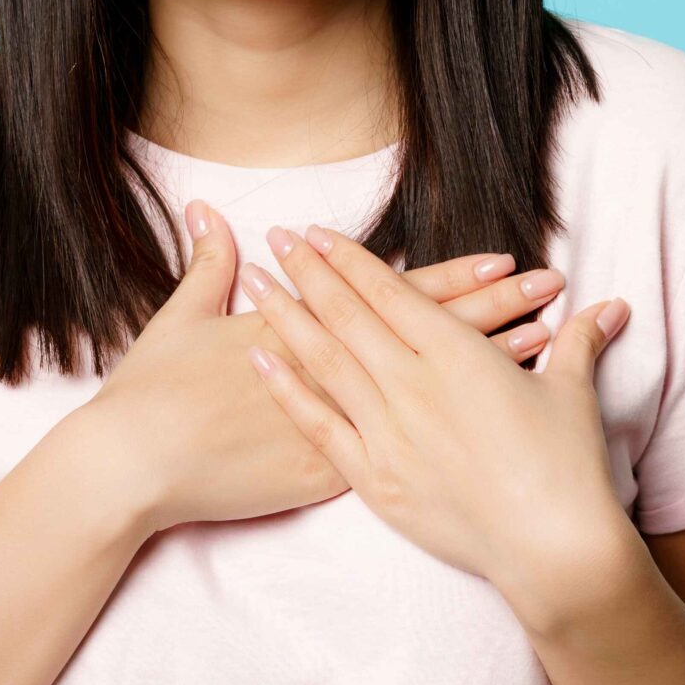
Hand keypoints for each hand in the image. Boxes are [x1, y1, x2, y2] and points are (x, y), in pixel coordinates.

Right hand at [78, 199, 573, 535]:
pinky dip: (455, 431)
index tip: (503, 257)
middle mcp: (337, 373)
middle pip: (432, 336)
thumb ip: (207, 264)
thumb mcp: (183, 317)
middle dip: (493, 309)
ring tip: (544, 340)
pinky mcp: (331, 474)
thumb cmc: (154, 393)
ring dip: (489, 365)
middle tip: (549, 284)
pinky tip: (497, 422)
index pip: (398, 296)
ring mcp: (340, 426)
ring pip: (432, 392)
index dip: (454, 278)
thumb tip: (208, 210)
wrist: (134, 465)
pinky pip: (410, 450)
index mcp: (309, 327)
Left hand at [238, 221, 635, 601]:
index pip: (392, 292)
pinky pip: (319, 425)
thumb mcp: (573, 394)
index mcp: (457, 355)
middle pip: (348, 315)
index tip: (318, 233)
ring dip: (285, 317)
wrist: (552, 548)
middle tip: (276, 238)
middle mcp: (414, 384)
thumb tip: (610, 307)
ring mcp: (388, 431)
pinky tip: (259, 361)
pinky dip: (287, 390)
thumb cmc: (566, 469)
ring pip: (324, 361)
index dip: (351, 259)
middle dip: (308, 272)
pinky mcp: (375, 477)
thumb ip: (579, 343)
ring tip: (254, 283)